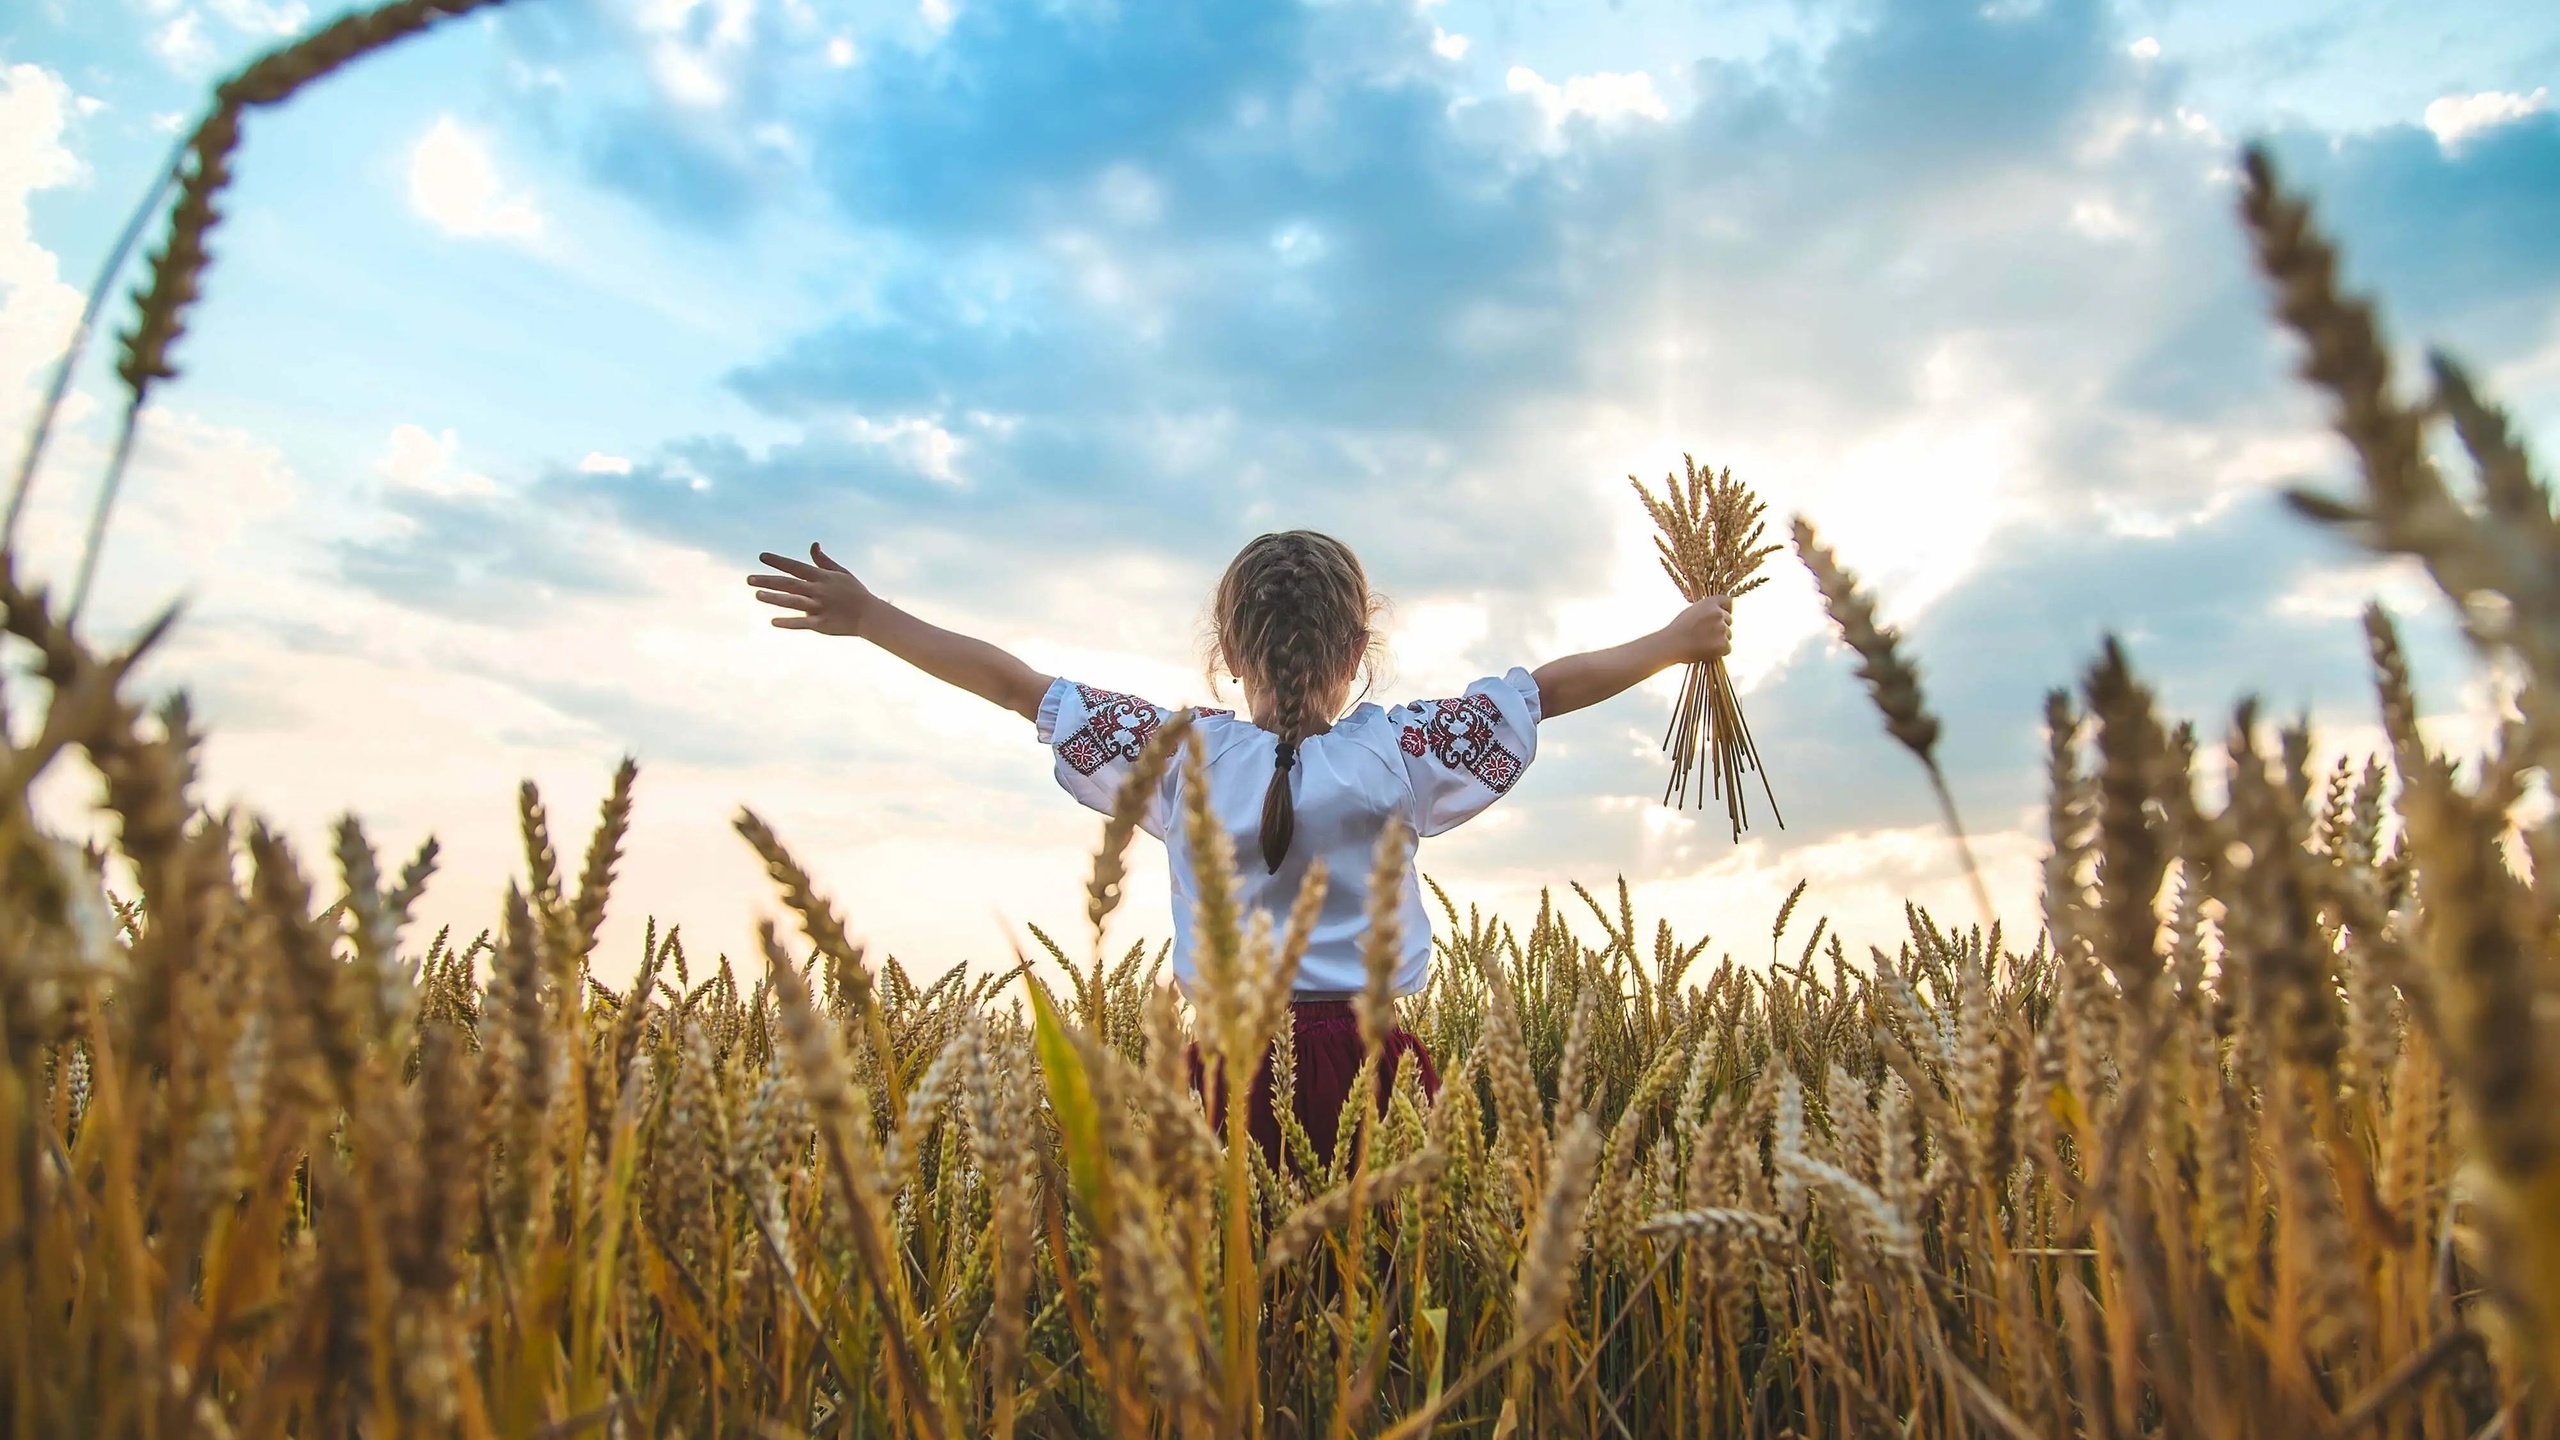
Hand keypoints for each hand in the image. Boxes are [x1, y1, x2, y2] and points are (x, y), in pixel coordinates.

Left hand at [749, 544, 874, 635]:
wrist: (870, 615)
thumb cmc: (854, 592)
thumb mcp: (840, 573)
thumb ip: (823, 560)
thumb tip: (813, 544)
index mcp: (822, 577)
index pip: (796, 566)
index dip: (778, 561)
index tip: (761, 556)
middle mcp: (819, 591)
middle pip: (789, 584)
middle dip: (769, 580)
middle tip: (749, 579)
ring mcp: (820, 608)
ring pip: (794, 602)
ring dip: (775, 598)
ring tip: (757, 595)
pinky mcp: (822, 624)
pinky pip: (803, 623)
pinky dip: (789, 622)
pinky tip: (773, 622)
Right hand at [1665, 594, 1732, 664]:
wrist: (1672, 644)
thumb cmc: (1678, 629)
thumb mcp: (1692, 611)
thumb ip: (1707, 610)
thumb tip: (1718, 614)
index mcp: (1710, 603)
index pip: (1728, 601)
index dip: (1726, 608)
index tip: (1723, 613)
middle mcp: (1719, 613)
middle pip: (1729, 619)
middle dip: (1721, 626)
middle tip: (1707, 634)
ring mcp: (1722, 629)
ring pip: (1728, 634)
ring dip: (1720, 639)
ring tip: (1703, 643)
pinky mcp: (1723, 644)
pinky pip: (1727, 648)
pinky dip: (1720, 651)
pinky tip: (1707, 650)